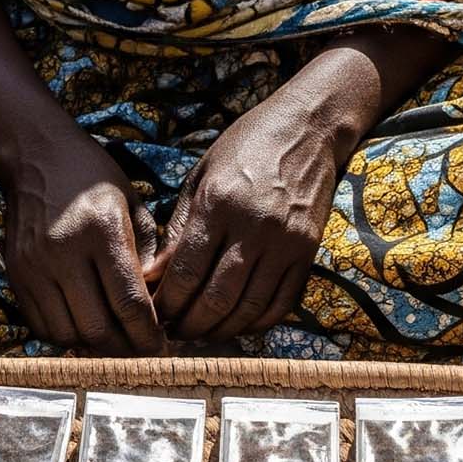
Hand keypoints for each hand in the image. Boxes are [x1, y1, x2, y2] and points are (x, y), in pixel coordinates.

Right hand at [0, 127, 164, 354]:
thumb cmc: (93, 179)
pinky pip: (43, 325)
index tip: (161, 345)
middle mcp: (64, 252)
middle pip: (98, 328)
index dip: (148, 334)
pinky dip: (67, 336)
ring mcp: (35, 267)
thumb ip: (149, 252)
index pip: (129, 302)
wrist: (35, 157)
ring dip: (96, 347)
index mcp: (101, 231)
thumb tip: (157, 304)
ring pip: (68, 334)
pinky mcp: (17, 276)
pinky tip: (86, 325)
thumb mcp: (132, 204)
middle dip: (126, 349)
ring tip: (116, 341)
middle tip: (142, 350)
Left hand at [150, 87, 339, 341]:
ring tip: (202, 333)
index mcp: (217, 203)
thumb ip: (180, 227)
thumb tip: (155, 275)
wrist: (308, 127)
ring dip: (222, 329)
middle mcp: (253, 226)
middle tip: (174, 333)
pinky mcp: (308, 250)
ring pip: (249, 306)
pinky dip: (258, 322)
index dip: (167, 302)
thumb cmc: (246, 145)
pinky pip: (282, 301)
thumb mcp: (202, 175)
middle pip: (216, 297)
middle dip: (190, 324)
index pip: (185, 271)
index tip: (154, 314)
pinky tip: (239, 324)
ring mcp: (285, 241)